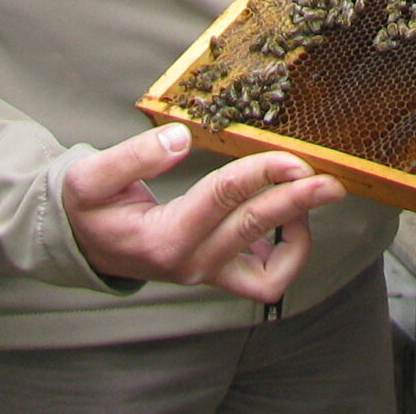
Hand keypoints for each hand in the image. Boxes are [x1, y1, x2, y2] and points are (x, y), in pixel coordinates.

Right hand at [64, 124, 344, 304]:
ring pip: (271, 272)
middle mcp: (192, 264)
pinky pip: (266, 277)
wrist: (85, 244)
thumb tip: (181, 137)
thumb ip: (134, 157)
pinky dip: (287, 251)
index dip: (261, 175)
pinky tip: (288, 216)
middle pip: (255, 230)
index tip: (294, 159)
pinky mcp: (219, 273)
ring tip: (306, 195)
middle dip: (297, 203)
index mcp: (163, 239)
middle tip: (330, 181)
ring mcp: (208, 274)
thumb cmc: (89, 207)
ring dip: (298, 235)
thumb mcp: (92, 178)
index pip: (222, 200)